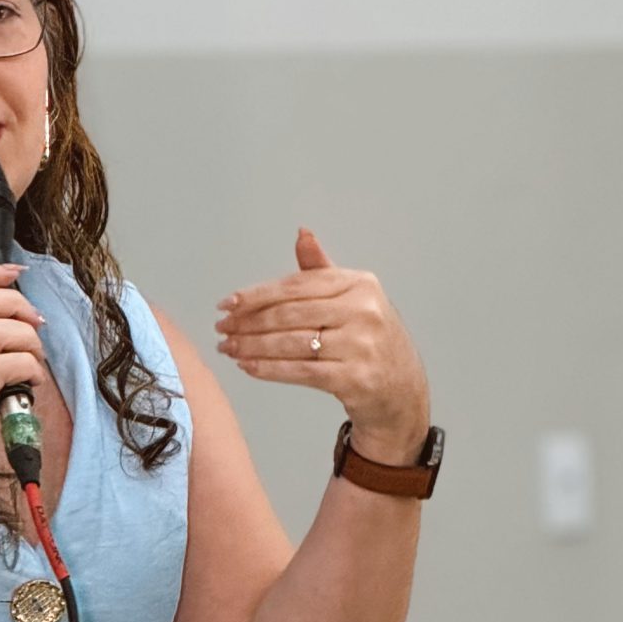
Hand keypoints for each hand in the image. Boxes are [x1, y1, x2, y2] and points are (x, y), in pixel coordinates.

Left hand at [213, 227, 430, 458]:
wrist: (401, 388)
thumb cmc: (369, 338)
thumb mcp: (353, 297)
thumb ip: (322, 269)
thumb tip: (302, 233)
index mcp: (359, 284)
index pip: (296, 286)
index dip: (256, 295)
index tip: (227, 303)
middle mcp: (363, 311)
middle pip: (289, 315)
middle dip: (248, 322)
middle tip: (221, 328)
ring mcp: (361, 346)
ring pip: (290, 343)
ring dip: (251, 346)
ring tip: (228, 348)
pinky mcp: (355, 378)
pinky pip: (300, 371)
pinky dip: (268, 369)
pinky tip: (248, 366)